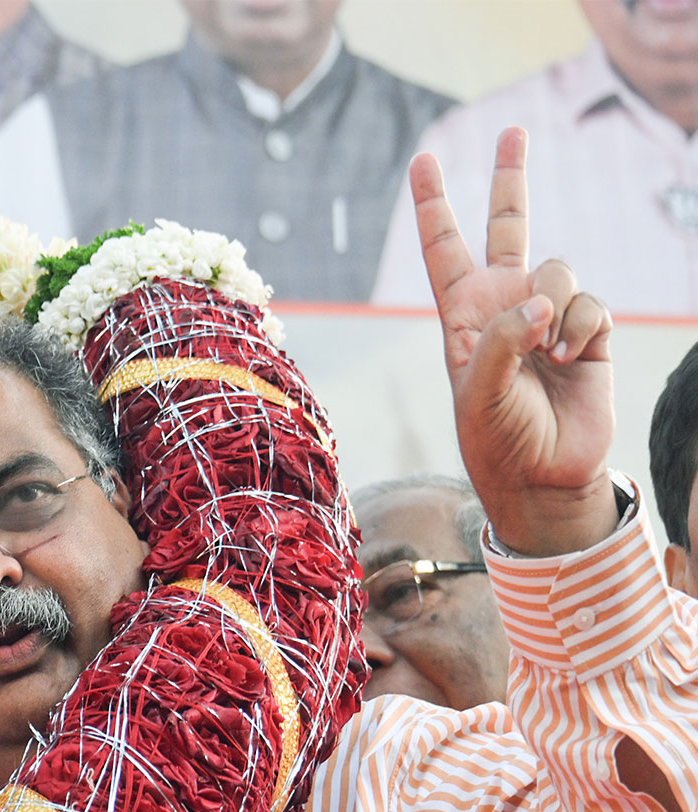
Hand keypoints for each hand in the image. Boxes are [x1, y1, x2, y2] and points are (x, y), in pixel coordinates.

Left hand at [412, 126, 617, 555]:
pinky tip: (569, 360)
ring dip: (553, 307)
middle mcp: (505, 307)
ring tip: (544, 356)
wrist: (545, 477)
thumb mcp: (478, 393)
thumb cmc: (497, 439)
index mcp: (463, 316)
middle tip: (513, 130)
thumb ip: (501, 340)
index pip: (444, 249)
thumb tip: (541, 304)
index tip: (424, 160)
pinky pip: (590, 303)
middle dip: (509, 179)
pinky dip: (581, 330)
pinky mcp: (589, 333)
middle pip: (506, 228)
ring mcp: (549, 317)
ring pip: (558, 268)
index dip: (433, 205)